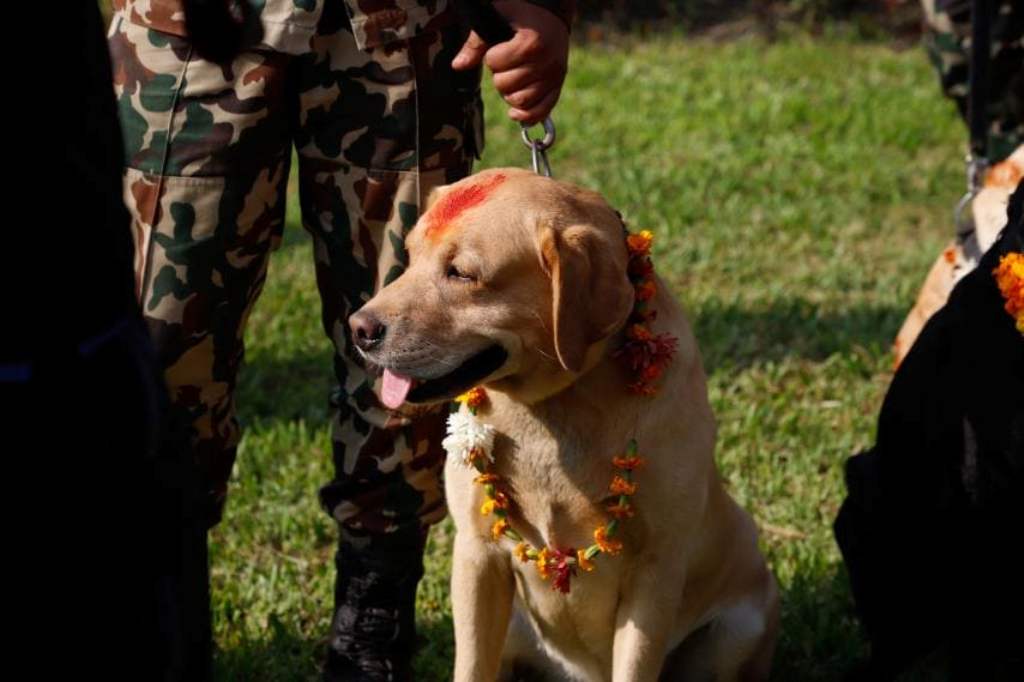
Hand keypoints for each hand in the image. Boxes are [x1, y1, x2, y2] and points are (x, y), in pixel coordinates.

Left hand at [452, 1, 568, 124]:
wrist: (552, 16)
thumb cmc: (521, 15)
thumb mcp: (498, 18)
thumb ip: (477, 43)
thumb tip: (457, 66)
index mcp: (530, 43)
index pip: (495, 63)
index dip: (492, 56)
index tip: (501, 47)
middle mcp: (545, 62)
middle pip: (505, 85)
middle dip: (500, 75)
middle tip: (508, 64)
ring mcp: (554, 77)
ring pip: (520, 102)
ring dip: (510, 94)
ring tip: (513, 79)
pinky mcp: (558, 86)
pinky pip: (540, 112)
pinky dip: (526, 116)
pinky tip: (515, 112)